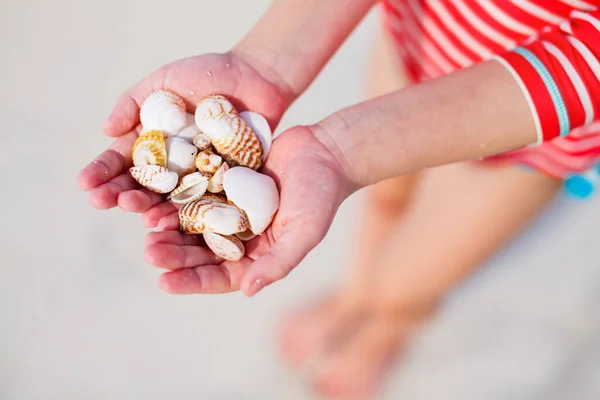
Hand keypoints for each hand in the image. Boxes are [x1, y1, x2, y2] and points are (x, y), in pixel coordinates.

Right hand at [78, 51, 292, 214]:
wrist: (255, 77)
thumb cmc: (206, 74)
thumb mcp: (162, 82)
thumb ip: (132, 104)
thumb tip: (105, 132)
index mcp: (152, 144)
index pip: (121, 162)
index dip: (102, 172)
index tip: (85, 183)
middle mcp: (171, 166)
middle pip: (142, 186)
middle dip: (121, 194)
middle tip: (104, 201)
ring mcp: (197, 177)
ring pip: (170, 200)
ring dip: (150, 208)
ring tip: (137, 212)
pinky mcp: (225, 184)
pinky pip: (207, 202)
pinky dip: (190, 213)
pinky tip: (173, 219)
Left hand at [143, 126, 354, 295]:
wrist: (325, 151)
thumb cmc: (322, 194)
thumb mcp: (305, 231)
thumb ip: (279, 261)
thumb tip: (247, 291)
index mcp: (259, 255)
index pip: (221, 277)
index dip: (192, 282)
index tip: (164, 283)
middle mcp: (241, 236)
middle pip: (201, 252)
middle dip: (174, 255)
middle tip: (149, 252)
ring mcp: (231, 209)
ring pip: (193, 224)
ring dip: (170, 228)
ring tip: (147, 227)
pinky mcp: (224, 183)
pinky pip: (196, 192)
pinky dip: (177, 196)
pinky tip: (158, 195)